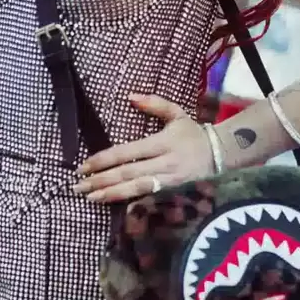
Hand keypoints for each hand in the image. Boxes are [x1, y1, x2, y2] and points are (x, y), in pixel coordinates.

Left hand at [72, 94, 214, 202]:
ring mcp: (169, 180)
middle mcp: (164, 163)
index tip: (84, 165)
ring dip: (111, 194)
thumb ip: (154, 103)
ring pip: (136, 188)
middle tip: (77, 186)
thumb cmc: (193, 133)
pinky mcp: (172, 192)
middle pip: (128, 173)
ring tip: (90, 197)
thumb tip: (130, 96)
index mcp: (162, 142)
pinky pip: (147, 197)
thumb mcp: (177, 113)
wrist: (221, 154)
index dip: (104, 160)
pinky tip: (111, 203)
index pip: (128, 152)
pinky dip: (128, 201)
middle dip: (101, 180)